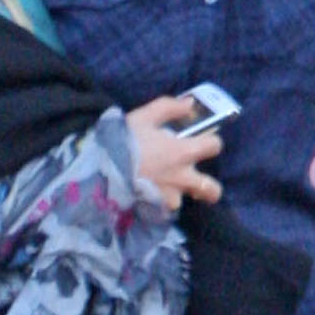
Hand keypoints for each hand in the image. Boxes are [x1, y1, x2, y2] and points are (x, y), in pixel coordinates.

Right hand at [128, 97, 222, 212]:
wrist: (100, 171)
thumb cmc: (123, 141)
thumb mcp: (144, 116)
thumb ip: (169, 108)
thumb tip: (191, 104)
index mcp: (183, 152)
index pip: (214, 147)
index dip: (211, 143)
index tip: (201, 141)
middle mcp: (182, 177)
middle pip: (212, 189)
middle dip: (210, 188)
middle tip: (196, 180)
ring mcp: (169, 197)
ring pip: (183, 200)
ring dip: (177, 194)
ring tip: (164, 187)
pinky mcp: (154, 210)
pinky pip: (162, 209)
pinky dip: (157, 202)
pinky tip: (145, 193)